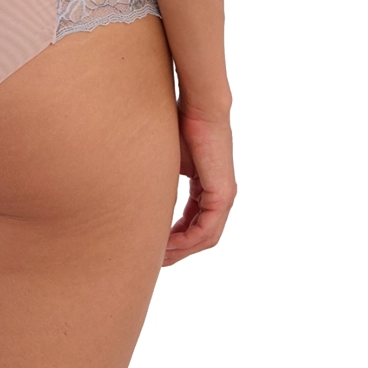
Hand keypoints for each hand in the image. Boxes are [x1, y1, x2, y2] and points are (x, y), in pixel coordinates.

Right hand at [163, 110, 235, 265]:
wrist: (200, 107)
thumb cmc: (181, 123)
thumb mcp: (169, 160)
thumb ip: (163, 182)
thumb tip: (142, 195)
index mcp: (209, 186)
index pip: (194, 221)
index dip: (175, 236)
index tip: (155, 244)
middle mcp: (220, 195)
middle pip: (201, 235)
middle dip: (178, 250)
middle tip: (155, 260)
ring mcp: (224, 196)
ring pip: (204, 237)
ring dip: (181, 250)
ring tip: (158, 257)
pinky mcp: (222, 195)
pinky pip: (205, 229)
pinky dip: (186, 240)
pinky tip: (167, 245)